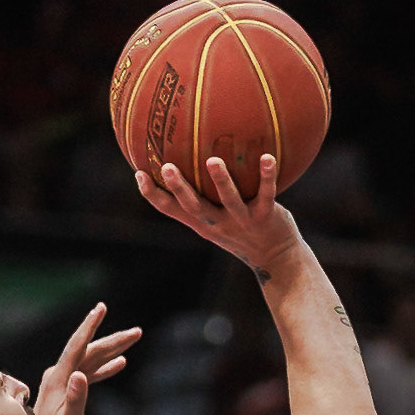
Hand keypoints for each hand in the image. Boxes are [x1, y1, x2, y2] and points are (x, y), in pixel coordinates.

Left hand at [33, 303, 140, 414]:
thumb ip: (75, 398)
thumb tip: (80, 376)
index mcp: (58, 378)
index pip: (76, 346)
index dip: (89, 326)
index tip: (101, 308)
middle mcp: (60, 375)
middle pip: (89, 350)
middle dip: (113, 340)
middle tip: (137, 331)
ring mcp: (65, 382)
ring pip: (92, 359)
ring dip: (112, 350)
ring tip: (134, 339)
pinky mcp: (70, 390)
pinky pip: (91, 373)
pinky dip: (105, 367)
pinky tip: (121, 363)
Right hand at [135, 155, 299, 277]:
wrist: (275, 258)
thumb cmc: (243, 231)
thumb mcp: (218, 218)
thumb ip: (203, 196)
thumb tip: (192, 160)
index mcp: (201, 222)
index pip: (170, 209)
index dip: (152, 194)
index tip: (138, 172)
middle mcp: (217, 223)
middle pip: (193, 207)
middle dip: (179, 188)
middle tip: (166, 167)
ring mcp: (241, 221)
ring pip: (229, 200)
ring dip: (221, 180)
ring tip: (213, 161)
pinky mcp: (265, 217)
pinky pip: (266, 194)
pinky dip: (267, 176)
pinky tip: (268, 157)